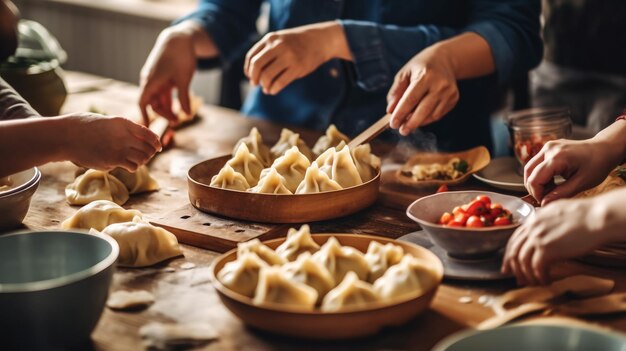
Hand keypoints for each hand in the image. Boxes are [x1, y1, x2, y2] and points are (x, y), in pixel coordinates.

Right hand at [60, 113, 160, 171]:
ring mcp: (119, 149)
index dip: (156, 142)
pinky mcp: (112, 161)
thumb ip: (124, 129)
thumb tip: (140, 138)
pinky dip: (130, 167)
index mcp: (124, 123)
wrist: (66, 135)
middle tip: (145, 156)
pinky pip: (131, 167)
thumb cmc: (84, 126)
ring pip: (142, 160)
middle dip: (149, 154)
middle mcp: (124, 136)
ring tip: (134, 160)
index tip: (158, 147)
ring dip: (141, 162)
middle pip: (148, 149)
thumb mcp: (108, 121)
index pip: (149, 134)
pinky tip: (123, 164)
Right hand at [139, 23, 197, 124]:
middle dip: (163, 113)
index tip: (148, 127)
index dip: (144, 115)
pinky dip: (169, 100)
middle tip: (177, 121)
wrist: (179, 38)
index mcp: (151, 80)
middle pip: (152, 102)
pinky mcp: (162, 76)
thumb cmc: (180, 56)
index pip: (143, 102)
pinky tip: (178, 107)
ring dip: (167, 108)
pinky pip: (163, 92)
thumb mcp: (184, 79)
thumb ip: (184, 98)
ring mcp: (156, 78)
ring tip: (179, 117)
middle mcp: (150, 80)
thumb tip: (187, 116)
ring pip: (158, 98)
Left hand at [244, 21, 350, 95]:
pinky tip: (273, 90)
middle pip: (257, 66)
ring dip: (264, 85)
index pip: (252, 56)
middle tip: (255, 84)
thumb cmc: (297, 43)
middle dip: (254, 78)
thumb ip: (267, 51)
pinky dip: (273, 89)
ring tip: (266, 89)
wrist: (320, 41)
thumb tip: (252, 73)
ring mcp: (288, 57)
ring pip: (267, 76)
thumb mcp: (280, 40)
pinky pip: (280, 82)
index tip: (250, 76)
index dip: (248, 69)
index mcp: (271, 39)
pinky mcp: (298, 67)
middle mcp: (278, 46)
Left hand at [386, 46, 458, 135]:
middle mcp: (440, 85)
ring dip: (419, 122)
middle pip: (423, 110)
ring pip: (432, 115)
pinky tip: (420, 116)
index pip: (411, 99)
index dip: (401, 113)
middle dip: (411, 123)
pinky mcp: (454, 99)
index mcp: (425, 75)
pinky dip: (427, 118)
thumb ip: (396, 92)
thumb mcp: (404, 73)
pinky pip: (438, 114)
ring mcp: (449, 93)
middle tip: (402, 131)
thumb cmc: (420, 67)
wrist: (444, 59)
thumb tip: (390, 111)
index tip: (393, 124)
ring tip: (408, 123)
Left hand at [501, 196, 615, 285]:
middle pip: (514, 251)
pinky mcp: (547, 248)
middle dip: (513, 268)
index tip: (509, 266)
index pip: (514, 239)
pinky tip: (546, 281)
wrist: (597, 217)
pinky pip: (536, 267)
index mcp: (533, 219)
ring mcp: (537, 238)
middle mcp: (532, 228)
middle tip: (517, 280)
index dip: (510, 254)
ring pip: (523, 261)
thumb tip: (543, 234)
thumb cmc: (585, 216)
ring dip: (528, 275)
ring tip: (536, 283)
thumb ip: (545, 222)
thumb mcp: (558, 213)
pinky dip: (540, 277)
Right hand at [524, 138, 617, 205]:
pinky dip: (540, 174)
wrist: (605, 149)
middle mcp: (549, 149)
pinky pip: (537, 163)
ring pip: (530, 167)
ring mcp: (548, 146)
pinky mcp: (548, 147)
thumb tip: (544, 203)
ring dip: (536, 181)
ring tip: (551, 189)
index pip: (535, 179)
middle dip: (534, 188)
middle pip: (528, 172)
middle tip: (546, 197)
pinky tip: (552, 181)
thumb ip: (561, 193)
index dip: (537, 193)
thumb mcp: (581, 183)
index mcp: (557, 157)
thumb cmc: (597, 164)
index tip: (545, 202)